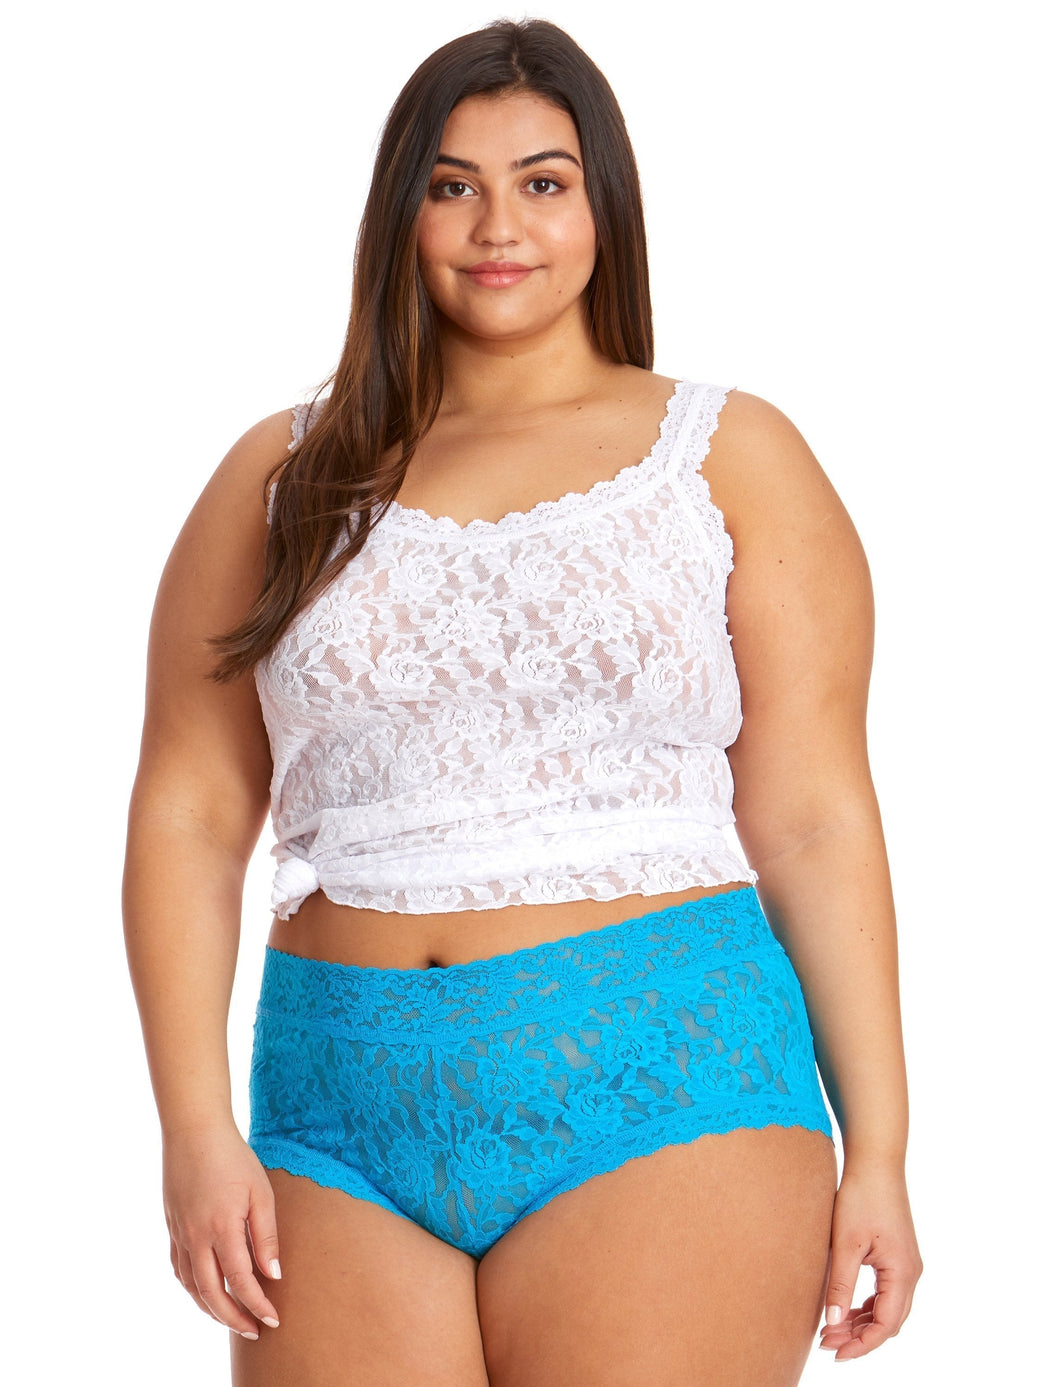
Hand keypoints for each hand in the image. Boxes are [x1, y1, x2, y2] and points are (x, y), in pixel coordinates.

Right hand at [162, 1121, 281, 1339]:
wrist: (194, 1130)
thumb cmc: (234, 1157)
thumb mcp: (261, 1191)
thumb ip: (266, 1235)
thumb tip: (274, 1275)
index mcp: (222, 1227)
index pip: (240, 1281)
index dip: (257, 1305)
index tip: (273, 1320)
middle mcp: (196, 1237)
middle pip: (212, 1294)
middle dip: (234, 1318)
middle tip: (254, 1331)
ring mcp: (180, 1233)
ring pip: (191, 1286)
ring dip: (211, 1309)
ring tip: (232, 1318)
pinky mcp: (172, 1227)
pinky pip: (179, 1269)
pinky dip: (192, 1288)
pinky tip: (205, 1291)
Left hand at [817, 1162, 922, 1360]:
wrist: (876, 1162)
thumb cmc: (861, 1197)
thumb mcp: (846, 1243)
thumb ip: (840, 1285)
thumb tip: (833, 1325)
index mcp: (902, 1273)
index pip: (885, 1325)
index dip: (861, 1345)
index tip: (835, 1354)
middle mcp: (911, 1273)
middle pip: (889, 1322)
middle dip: (860, 1337)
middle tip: (826, 1343)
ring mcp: (906, 1264)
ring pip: (888, 1308)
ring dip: (862, 1322)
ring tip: (831, 1330)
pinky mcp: (897, 1255)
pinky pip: (886, 1292)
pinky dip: (867, 1306)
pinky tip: (846, 1309)